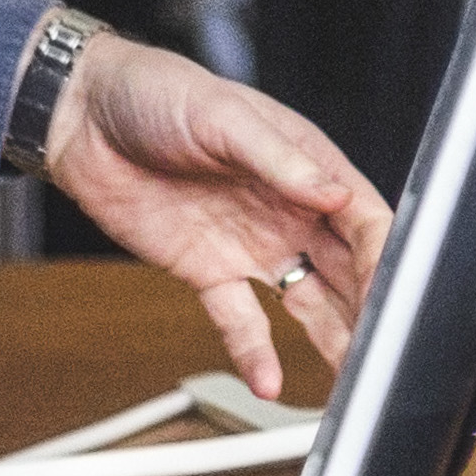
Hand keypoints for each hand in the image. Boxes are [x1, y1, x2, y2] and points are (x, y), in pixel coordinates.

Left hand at [38, 35, 385, 396]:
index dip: (384, 257)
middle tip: (382, 352)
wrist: (82, 119)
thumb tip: (334, 192)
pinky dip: (256, 353)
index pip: (363, 219)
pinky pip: (241, 320)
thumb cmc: (155, 94)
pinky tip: (271, 382)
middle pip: (345, 269)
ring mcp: (250, 244)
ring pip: (306, 303)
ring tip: (350, 379)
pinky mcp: (208, 271)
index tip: (393, 294)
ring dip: (329, 339)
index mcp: (303, 164)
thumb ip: (282, 160)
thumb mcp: (224, 116)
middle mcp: (286, 209)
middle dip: (369, 309)